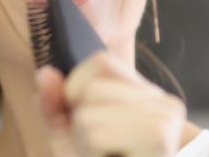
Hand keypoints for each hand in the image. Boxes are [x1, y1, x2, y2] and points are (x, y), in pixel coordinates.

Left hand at [36, 52, 185, 156]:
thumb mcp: (72, 137)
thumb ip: (55, 106)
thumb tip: (45, 73)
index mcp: (146, 95)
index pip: (101, 61)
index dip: (77, 89)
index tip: (88, 119)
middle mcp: (162, 102)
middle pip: (90, 90)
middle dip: (80, 124)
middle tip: (103, 148)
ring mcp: (164, 119)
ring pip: (86, 117)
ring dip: (85, 145)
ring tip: (109, 156)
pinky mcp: (157, 138)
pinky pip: (95, 137)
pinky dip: (91, 155)